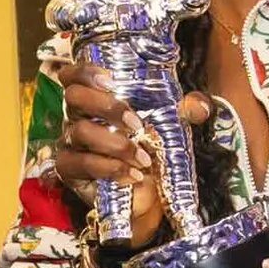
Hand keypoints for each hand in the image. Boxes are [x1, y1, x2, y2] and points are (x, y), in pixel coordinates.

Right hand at [46, 61, 209, 247]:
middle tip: (136, 124)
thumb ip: (185, 112)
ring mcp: (70, 142)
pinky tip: (133, 175)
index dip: (84, 71)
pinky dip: (111, 168)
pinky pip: (82, 163)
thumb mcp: (171, 128)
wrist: (146, 195)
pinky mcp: (69, 169)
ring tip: (143, 159)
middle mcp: (77, 116)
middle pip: (74, 97)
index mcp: (95, 99)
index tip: (110, 79)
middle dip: (107, 106)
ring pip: (80, 131)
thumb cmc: (150, 152)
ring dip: (116, 144)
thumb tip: (199, 106)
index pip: (74, 75)